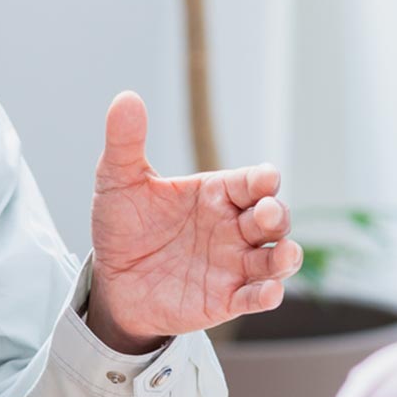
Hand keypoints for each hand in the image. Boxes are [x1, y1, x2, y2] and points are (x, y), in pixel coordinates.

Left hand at [87, 91, 301, 347]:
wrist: (110, 279)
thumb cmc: (123, 225)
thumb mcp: (118, 180)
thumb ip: (125, 141)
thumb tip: (126, 97)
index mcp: (216, 192)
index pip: (251, 182)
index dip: (263, 180)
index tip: (267, 178)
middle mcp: (232, 226)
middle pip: (272, 218)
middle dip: (276, 215)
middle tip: (266, 214)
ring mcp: (233, 264)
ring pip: (275, 258)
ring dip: (285, 257)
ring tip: (283, 255)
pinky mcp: (226, 299)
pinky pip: (254, 297)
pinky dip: (267, 294)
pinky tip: (268, 293)